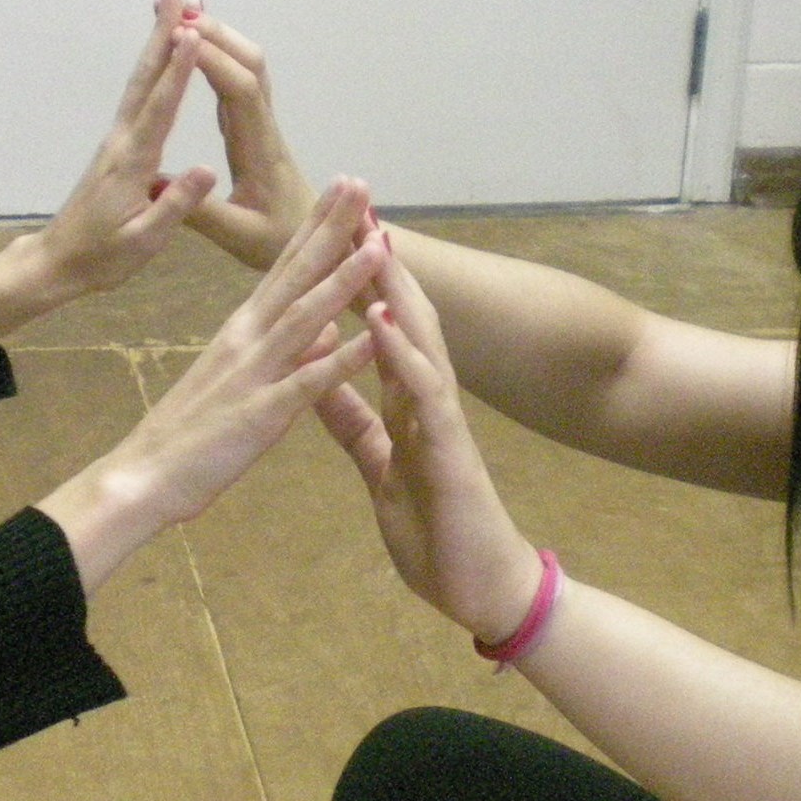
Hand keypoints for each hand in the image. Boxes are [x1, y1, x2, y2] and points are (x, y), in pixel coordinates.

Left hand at [0, 0, 216, 340]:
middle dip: (162, 34)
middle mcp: (122, 142)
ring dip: (156, 44)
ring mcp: (116, 142)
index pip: (161, 108)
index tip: (192, 33)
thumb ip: (175, 205)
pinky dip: (152, 70)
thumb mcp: (142, 241)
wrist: (57, 261)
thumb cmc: (102, 258)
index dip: (178, 71)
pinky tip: (161, 60)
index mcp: (133, 163)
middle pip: (145, 79)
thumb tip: (207, 169)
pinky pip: (137, 98)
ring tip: (171, 9)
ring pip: (139, 83)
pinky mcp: (115, 148)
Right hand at [38, 178, 387, 594]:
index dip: (315, 226)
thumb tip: (328, 329)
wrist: (142, 476)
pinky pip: (307, 383)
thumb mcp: (239, 382)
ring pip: (306, 317)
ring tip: (379, 244)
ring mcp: (254, 373)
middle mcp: (247, 339)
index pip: (285, 266)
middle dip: (331, 228)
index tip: (342, 190)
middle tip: (360, 183)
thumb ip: (285, 352)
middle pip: (296, 274)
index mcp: (242, 330)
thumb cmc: (189, 433)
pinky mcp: (260, 414)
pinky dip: (341, 359)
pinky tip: (373, 337)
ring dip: (344, 280)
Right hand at [179, 10, 318, 269]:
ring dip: (216, 37)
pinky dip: (215, 59)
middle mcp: (264, 129)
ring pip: (246, 68)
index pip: (242, 91)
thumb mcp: (239, 236)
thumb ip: (201, 213)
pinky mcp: (255, 132)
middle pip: (249, 64)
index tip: (178, 37)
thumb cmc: (281, 242)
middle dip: (213, 31)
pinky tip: (193, 49)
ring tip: (177, 14)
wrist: (324, 244)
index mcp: (261, 150)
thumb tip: (153, 184)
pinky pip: (237, 84)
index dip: (212, 59)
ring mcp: (262, 127)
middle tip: (172, 6)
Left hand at [316, 252, 543, 645]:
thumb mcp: (380, 466)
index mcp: (405, 403)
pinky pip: (426, 392)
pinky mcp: (452, 450)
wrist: (481, 593)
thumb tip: (319, 382)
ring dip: (396, 289)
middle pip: (403, 316)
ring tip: (373, 238)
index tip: (334, 233)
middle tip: (356, 207)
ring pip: (420, 340)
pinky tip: (385, 317)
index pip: (381, 328)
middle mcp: (427, 399)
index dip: (358, 283)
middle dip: (379, 265)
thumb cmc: (436, 531)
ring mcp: (443, 420)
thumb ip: (354, 423)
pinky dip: (403, 352)